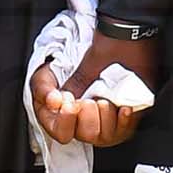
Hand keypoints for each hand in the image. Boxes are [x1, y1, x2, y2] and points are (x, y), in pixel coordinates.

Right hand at [29, 31, 157, 148]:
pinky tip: (123, 108)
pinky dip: (124, 120)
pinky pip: (126, 130)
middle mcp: (86, 117)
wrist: (126, 35)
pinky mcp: (125, 115)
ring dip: (105, 118)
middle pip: (84, 135)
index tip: (68, 102)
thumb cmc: (95, 48)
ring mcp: (106, 118)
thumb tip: (51, 102)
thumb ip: (46, 87)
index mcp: (64, 108)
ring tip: (105, 100)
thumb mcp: (60, 67)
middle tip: (88, 101)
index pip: (60, 131)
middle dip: (87, 118)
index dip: (64, 120)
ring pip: (105, 137)